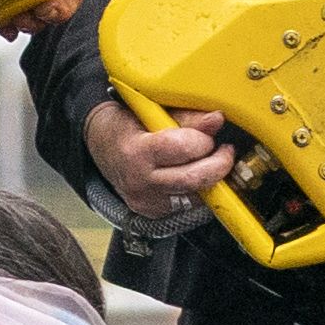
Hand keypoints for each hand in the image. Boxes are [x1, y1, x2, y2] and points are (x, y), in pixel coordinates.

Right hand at [84, 97, 234, 231]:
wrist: (100, 146)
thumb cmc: (123, 126)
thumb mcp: (148, 112)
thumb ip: (185, 117)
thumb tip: (216, 120)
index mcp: (135, 152)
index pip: (183, 148)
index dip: (203, 139)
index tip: (209, 132)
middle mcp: (139, 182)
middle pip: (194, 179)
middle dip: (219, 164)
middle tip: (224, 151)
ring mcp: (145, 201)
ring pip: (196, 196)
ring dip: (210, 179)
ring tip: (210, 162)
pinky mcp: (152, 212)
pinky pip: (188, 205)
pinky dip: (197, 190)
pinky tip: (194, 175)